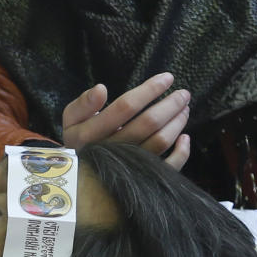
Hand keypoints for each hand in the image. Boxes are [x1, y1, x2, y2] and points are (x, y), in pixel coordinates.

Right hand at [61, 72, 190, 169]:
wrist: (80, 177)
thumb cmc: (80, 141)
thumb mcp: (71, 120)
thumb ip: (82, 104)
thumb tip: (101, 89)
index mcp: (91, 133)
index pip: (126, 106)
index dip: (149, 90)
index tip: (167, 78)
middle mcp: (111, 150)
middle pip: (148, 123)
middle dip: (170, 105)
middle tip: (184, 93)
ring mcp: (127, 166)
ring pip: (159, 142)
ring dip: (177, 123)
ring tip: (185, 109)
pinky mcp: (140, 179)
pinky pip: (166, 167)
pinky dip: (181, 153)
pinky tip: (185, 138)